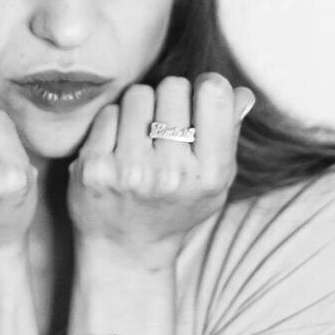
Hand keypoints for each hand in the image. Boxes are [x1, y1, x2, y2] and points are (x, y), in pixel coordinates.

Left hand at [68, 75, 253, 269]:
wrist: (125, 248)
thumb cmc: (175, 207)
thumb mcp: (215, 180)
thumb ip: (229, 135)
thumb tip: (240, 93)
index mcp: (209, 175)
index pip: (213, 95)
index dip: (208, 86)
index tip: (200, 97)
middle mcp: (170, 175)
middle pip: (173, 88)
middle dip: (170, 99)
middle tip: (166, 125)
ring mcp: (129, 172)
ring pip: (138, 95)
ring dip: (140, 108)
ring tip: (142, 136)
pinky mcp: (94, 169)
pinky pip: (108, 113)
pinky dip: (114, 123)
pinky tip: (118, 148)